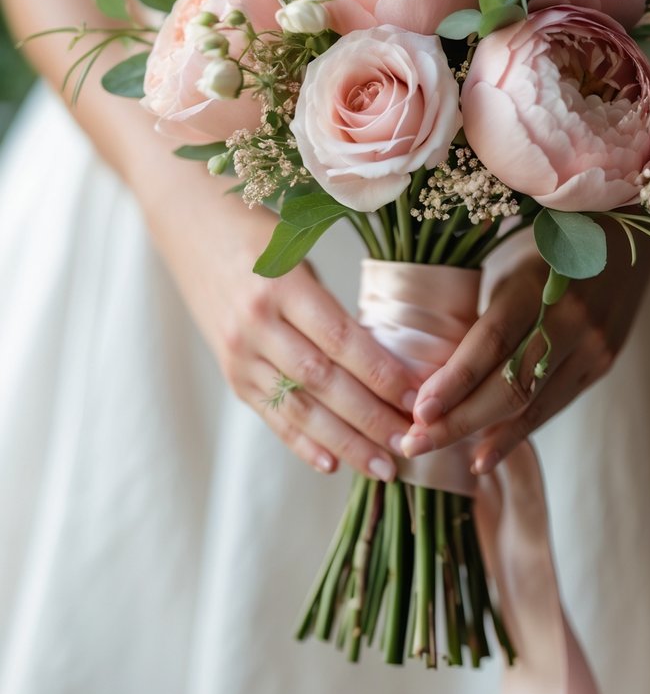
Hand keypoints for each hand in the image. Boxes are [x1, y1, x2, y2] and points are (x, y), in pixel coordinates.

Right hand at [150, 190, 419, 480]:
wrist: (189, 226)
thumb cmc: (260, 232)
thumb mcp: (299, 250)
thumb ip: (333, 302)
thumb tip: (390, 356)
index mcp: (282, 284)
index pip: (340, 339)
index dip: (380, 373)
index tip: (416, 398)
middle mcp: (256, 323)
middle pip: (322, 382)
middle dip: (369, 418)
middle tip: (409, 443)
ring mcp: (239, 353)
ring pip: (298, 408)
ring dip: (344, 442)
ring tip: (382, 467)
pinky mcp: (230, 373)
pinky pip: (270, 415)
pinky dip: (302, 443)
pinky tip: (333, 464)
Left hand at [401, 226, 649, 473]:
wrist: (625, 235)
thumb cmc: (550, 245)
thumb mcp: (512, 264)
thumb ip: (486, 315)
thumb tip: (438, 373)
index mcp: (537, 283)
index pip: (491, 342)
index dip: (455, 381)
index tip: (419, 412)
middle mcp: (570, 318)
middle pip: (510, 385)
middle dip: (457, 421)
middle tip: (414, 443)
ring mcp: (592, 345)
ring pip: (532, 405)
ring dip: (482, 436)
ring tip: (438, 452)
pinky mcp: (603, 363)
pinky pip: (553, 406)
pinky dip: (516, 433)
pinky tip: (485, 453)